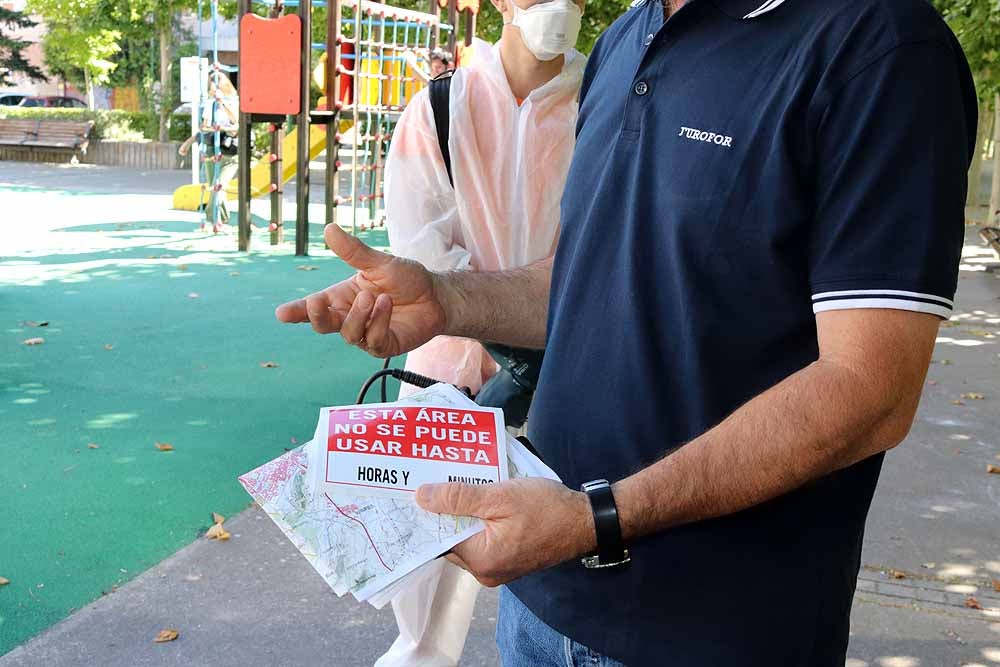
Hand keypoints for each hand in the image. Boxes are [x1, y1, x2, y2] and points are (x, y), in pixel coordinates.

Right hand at [275, 224, 448, 356]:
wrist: (437, 296)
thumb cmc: (406, 279)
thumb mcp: (380, 263)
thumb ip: (354, 252)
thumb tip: (329, 228)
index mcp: (343, 297)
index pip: (314, 306)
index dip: (296, 312)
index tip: (281, 314)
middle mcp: (350, 317)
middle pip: (323, 325)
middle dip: (316, 316)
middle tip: (316, 303)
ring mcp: (366, 334)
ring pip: (348, 333)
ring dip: (358, 314)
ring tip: (374, 297)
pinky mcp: (384, 346)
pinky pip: (373, 340)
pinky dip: (378, 322)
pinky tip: (387, 305)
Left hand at [416, 478, 595, 586]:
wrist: (586, 521)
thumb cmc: (548, 508)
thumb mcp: (500, 495)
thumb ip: (459, 497)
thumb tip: (421, 497)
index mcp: (481, 560)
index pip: (439, 538)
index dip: (426, 514)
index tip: (410, 492)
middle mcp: (485, 571)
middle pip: (451, 539)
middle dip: (442, 511)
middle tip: (429, 481)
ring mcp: (498, 568)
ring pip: (466, 537)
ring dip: (460, 513)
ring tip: (451, 484)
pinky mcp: (508, 558)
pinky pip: (482, 539)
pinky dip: (476, 519)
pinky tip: (475, 497)